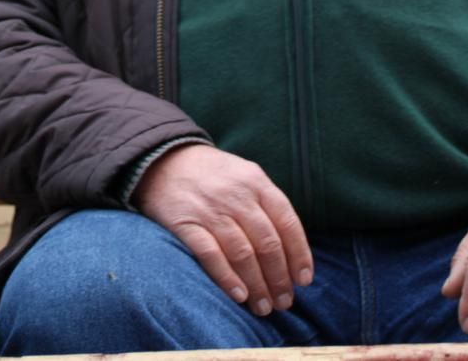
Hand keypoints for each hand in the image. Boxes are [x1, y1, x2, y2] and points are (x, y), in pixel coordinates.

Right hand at [133, 144, 312, 316]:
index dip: (299, 255)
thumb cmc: (212, 176)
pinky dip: (227, 278)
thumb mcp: (244, 176)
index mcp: (256, 182)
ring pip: (243, 254)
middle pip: (267, 243)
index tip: (303, 281)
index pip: (287, 223)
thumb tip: (291, 252)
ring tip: (263, 306)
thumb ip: (267, 205)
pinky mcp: (186, 223)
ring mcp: (210, 209)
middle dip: (279, 278)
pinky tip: (239, 295)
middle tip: (283, 301)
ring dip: (257, 285)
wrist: (163, 160)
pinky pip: (211, 255)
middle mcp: (236, 195)